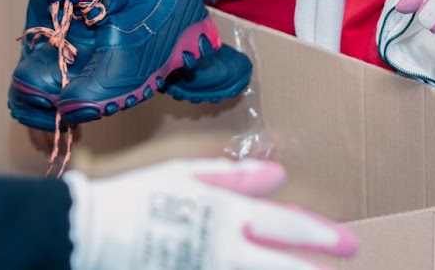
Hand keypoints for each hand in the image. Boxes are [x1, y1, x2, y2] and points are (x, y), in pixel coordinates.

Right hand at [64, 158, 356, 269]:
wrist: (86, 234)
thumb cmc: (134, 199)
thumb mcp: (184, 175)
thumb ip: (234, 177)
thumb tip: (277, 175)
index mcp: (224, 213)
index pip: (284, 225)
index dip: (319, 235)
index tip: (348, 242)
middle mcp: (222, 248)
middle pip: (280, 266)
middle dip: (315, 269)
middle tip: (348, 261)